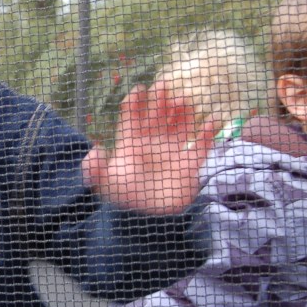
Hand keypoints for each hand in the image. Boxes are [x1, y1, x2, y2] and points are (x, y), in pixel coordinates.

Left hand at [84, 82, 217, 213]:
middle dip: (159, 100)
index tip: (139, 89)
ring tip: (183, 100)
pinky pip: (201, 144)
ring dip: (182, 111)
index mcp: (130, 144)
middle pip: (157, 115)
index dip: (134, 103)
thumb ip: (94, 169)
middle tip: (163, 85)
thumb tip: (93, 152)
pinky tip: (212, 119)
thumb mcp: (105, 184)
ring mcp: (172, 152)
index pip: (132, 118)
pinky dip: (208, 131)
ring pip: (179, 124)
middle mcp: (152, 144)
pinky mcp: (190, 164)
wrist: (148, 222)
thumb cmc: (125, 199)